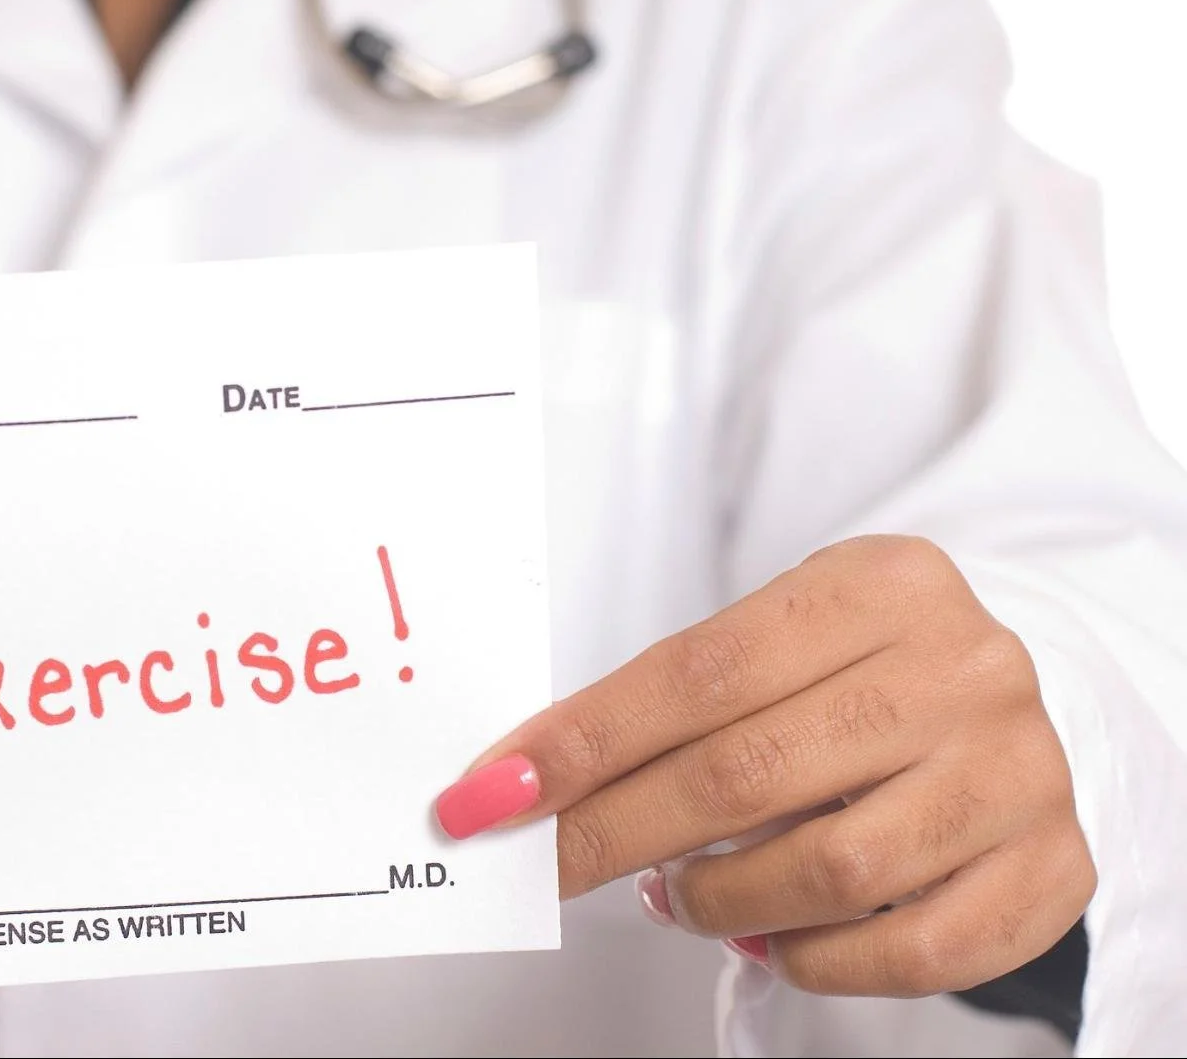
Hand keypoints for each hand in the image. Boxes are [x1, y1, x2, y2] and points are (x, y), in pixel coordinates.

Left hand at [435, 535, 1094, 995]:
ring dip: (719, 899)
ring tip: (677, 894)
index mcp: (880, 586)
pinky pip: (914, 948)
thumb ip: (686, 696)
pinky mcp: (1053, 866)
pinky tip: (770, 936)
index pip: (698, 672)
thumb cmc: (869, 665)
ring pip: (829, 869)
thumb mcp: (790, 633)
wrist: (1034, 686)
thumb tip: (541, 778)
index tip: (493, 791)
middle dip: (615, 830)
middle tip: (548, 863)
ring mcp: (1017, 772)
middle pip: (746, 772)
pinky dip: (818, 960)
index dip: (584, 740)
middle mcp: (962, 670)